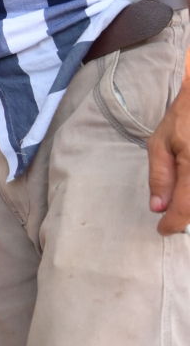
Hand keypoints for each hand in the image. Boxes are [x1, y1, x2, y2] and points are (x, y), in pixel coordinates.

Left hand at [148, 81, 189, 233]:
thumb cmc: (184, 116)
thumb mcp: (160, 142)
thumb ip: (159, 176)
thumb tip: (158, 207)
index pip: (185, 209)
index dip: (173, 224)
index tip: (163, 230)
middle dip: (185, 215)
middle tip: (171, 215)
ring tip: (180, 200)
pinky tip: (187, 188)